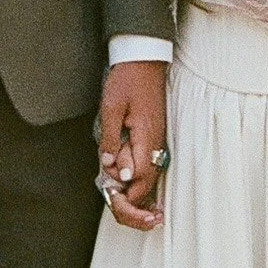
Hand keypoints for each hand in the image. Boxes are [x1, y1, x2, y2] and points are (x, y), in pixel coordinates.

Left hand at [97, 58, 167, 231]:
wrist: (143, 60)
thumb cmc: (126, 80)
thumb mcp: (111, 107)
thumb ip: (110, 139)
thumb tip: (111, 167)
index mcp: (147, 138)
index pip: (140, 177)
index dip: (126, 192)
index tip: (112, 195)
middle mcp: (156, 143)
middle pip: (148, 183)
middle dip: (134, 200)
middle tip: (122, 207)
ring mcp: (156, 141)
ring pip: (149, 176)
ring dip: (135, 189)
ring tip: (122, 196)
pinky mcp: (153, 137)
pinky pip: (148, 164)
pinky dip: (138, 176)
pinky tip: (126, 178)